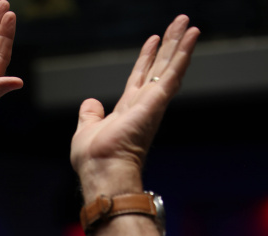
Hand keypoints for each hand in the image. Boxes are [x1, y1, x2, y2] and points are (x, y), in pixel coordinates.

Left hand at [71, 15, 198, 200]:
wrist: (103, 170)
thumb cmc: (94, 159)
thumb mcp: (86, 130)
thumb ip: (90, 115)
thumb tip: (90, 103)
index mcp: (127, 111)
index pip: (138, 79)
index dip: (146, 60)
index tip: (153, 41)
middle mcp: (143, 105)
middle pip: (158, 68)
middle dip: (168, 45)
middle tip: (179, 23)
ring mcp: (152, 103)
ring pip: (169, 66)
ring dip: (179, 43)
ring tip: (189, 23)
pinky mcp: (157, 101)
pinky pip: (173, 72)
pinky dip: (183, 53)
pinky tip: (191, 36)